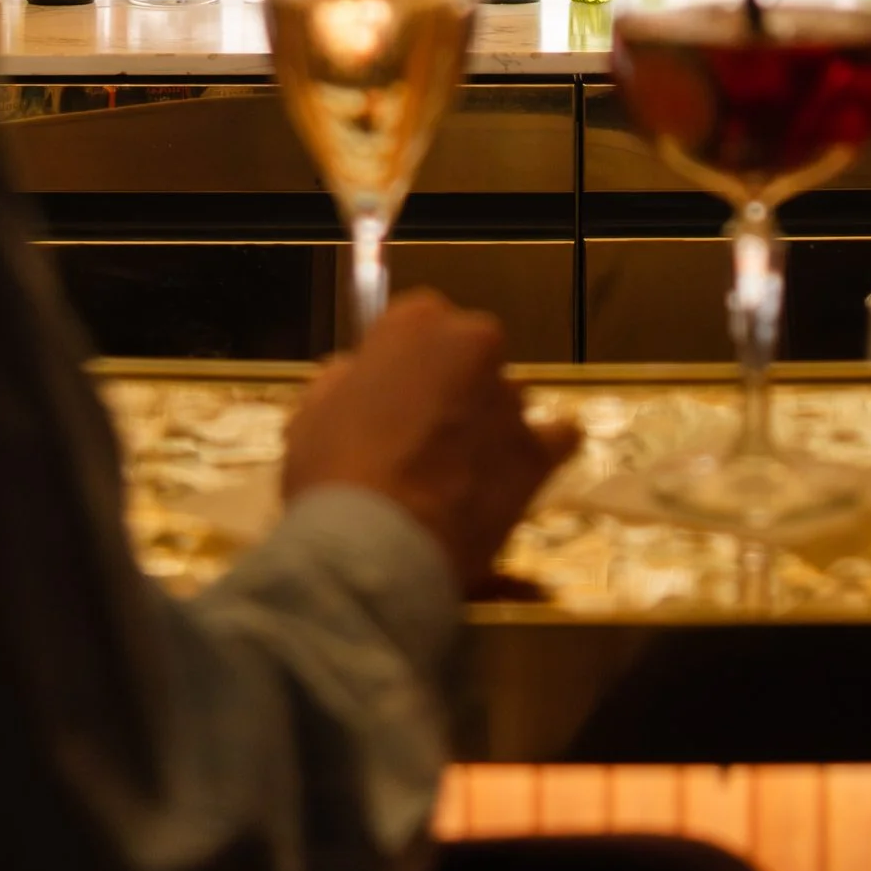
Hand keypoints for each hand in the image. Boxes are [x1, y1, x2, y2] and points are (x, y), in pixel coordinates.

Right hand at [282, 290, 579, 594]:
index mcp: (416, 321)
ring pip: (505, 398)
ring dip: (487, 423)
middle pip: (468, 355)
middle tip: (421, 436)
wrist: (374, 549)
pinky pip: (558, 438)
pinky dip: (541, 450)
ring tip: (457, 474)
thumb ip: (345, 381)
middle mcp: (473, 343)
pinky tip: (516, 472)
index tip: (389, 398)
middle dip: (452, 386)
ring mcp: (511, 397)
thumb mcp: (313, 413)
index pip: (418, 323)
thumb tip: (356, 376)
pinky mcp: (538, 452)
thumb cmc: (333, 474)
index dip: (403, 364)